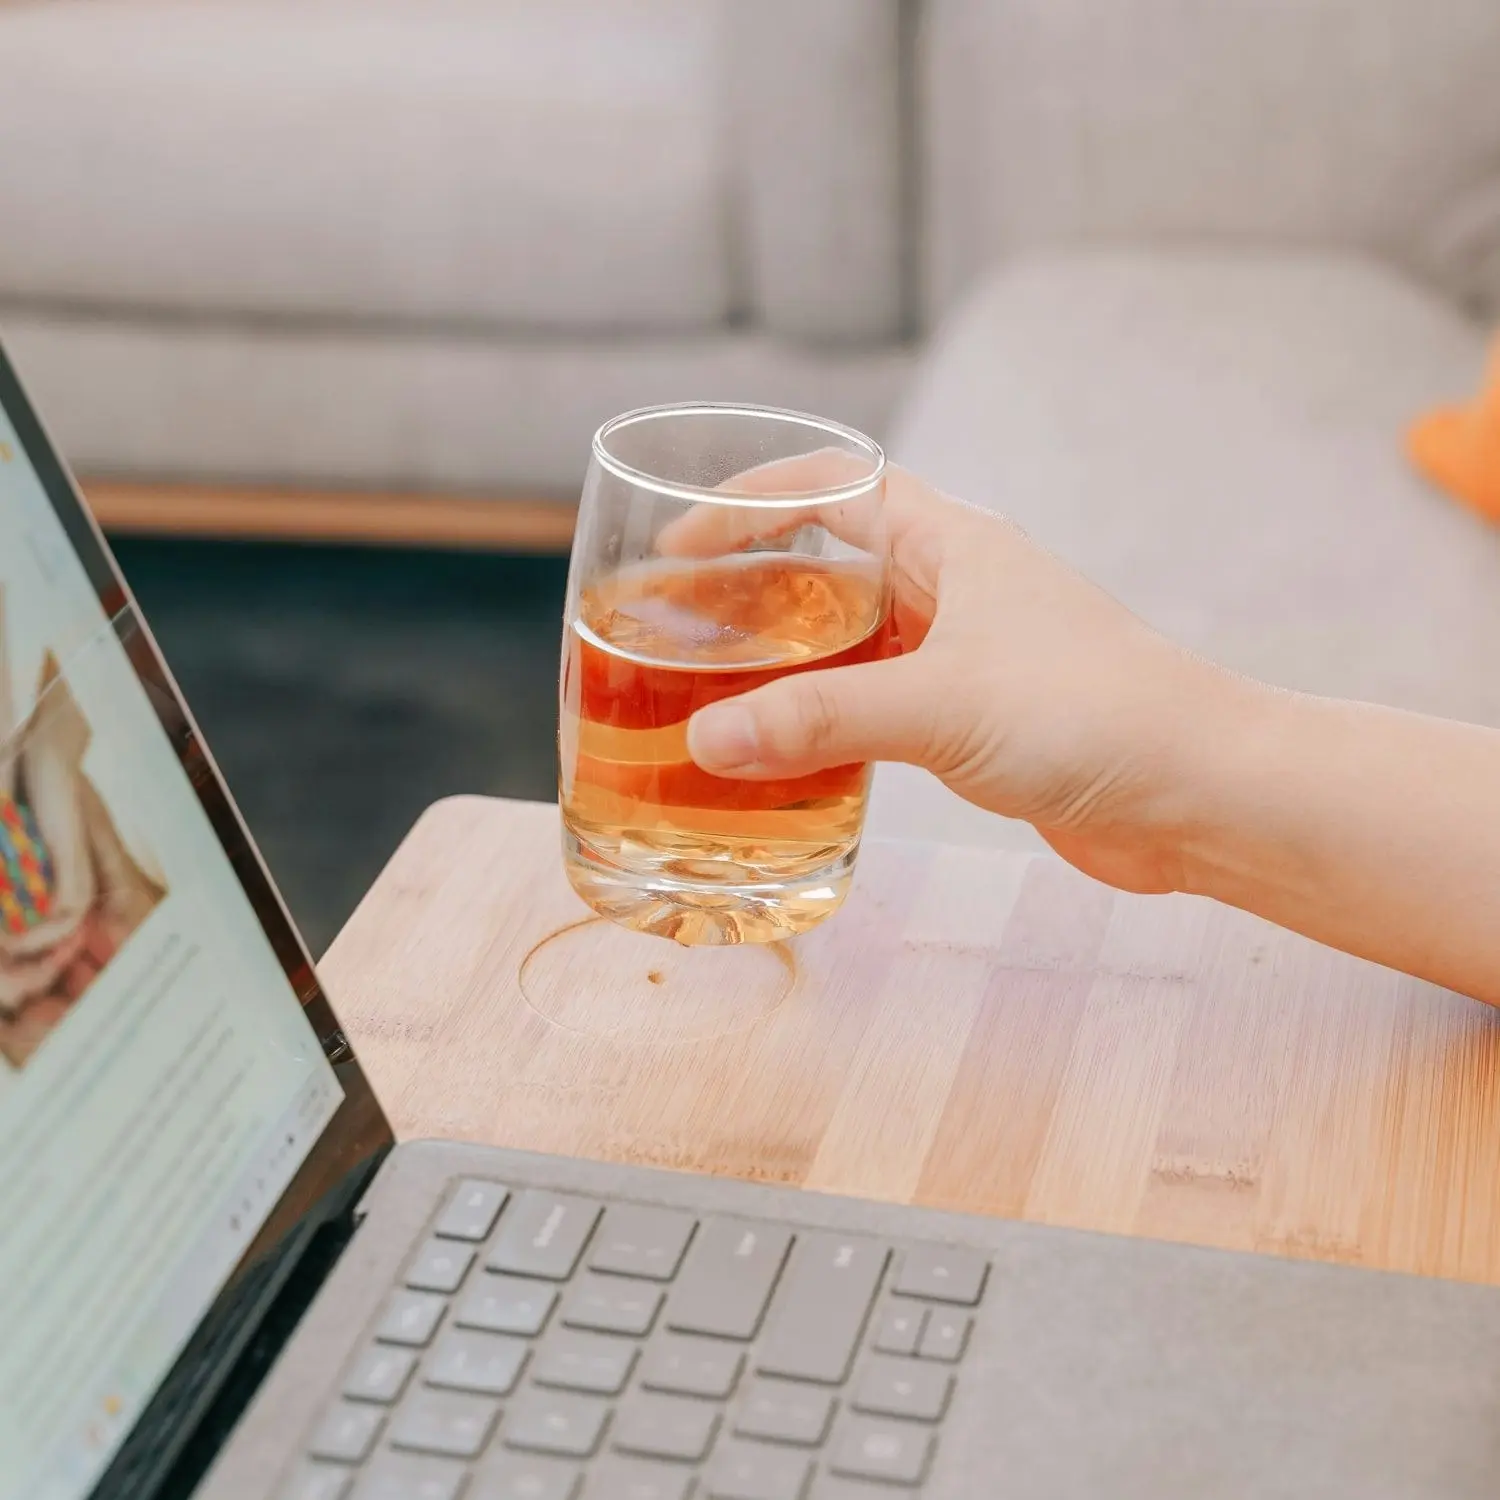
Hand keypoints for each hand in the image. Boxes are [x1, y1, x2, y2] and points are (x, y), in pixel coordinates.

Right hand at [674, 458, 1241, 894]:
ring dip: (792, 661)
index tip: (679, 546)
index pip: (831, 488)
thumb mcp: (939, 706)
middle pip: (832, 565)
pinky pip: (884, 703)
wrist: (1202, 793)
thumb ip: (818, 719)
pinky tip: (795, 755)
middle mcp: (958, 587)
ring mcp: (973, 654)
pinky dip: (833, 720)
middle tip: (682, 634)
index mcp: (952, 543)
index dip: (749, 503)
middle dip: (754, 592)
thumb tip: (704, 742)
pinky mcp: (983, 720)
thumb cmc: (1093, 716)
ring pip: (857, 639)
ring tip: (719, 697)